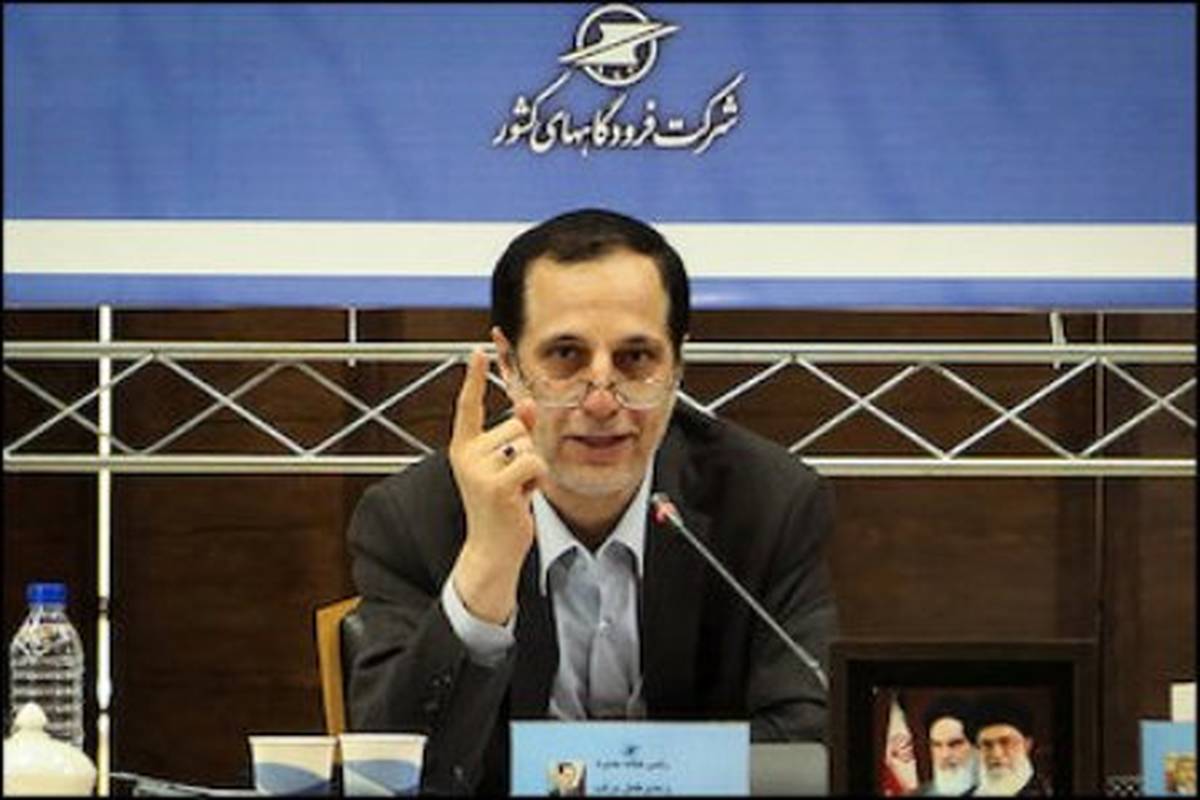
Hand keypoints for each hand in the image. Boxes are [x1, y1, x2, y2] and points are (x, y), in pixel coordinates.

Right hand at [447, 348, 546, 623]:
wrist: (491, 549)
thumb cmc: (502, 506)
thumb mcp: (507, 466)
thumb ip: (516, 434)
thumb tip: (526, 403)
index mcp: (464, 447)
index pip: (468, 405)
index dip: (474, 377)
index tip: (478, 351)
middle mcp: (466, 454)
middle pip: (517, 426)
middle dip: (527, 450)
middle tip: (514, 481)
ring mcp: (478, 470)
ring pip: (527, 443)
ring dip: (533, 467)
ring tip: (518, 490)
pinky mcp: (495, 485)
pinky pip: (533, 461)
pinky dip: (538, 478)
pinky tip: (524, 496)